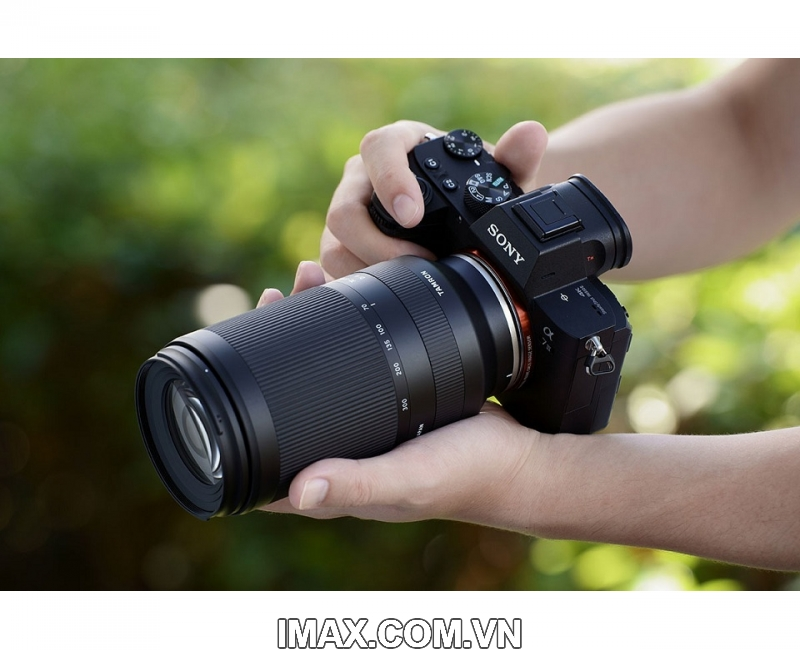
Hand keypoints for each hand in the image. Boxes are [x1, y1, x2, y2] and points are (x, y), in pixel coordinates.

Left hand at [256, 265, 549, 529]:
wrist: (519, 459)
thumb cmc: (465, 477)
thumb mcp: (408, 479)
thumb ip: (357, 483)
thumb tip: (297, 491)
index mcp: (333, 478)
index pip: (267, 453)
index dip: (239, 411)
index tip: (238, 350)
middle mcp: (342, 451)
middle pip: (288, 398)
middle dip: (272, 345)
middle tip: (277, 294)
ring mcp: (366, 424)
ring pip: (321, 373)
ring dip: (307, 327)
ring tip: (309, 280)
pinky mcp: (393, 402)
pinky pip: (358, 361)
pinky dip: (345, 328)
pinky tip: (348, 298)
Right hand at [320, 120, 548, 278]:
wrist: (460, 211)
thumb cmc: (470, 187)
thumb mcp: (494, 175)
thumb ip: (514, 156)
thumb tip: (531, 135)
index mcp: (395, 147)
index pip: (377, 151)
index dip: (389, 181)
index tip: (412, 215)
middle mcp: (362, 179)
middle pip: (345, 210)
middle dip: (377, 244)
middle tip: (419, 262)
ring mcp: (348, 216)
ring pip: (335, 246)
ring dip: (368, 270)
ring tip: (407, 285)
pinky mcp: (343, 248)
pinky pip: (335, 270)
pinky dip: (358, 286)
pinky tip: (387, 296)